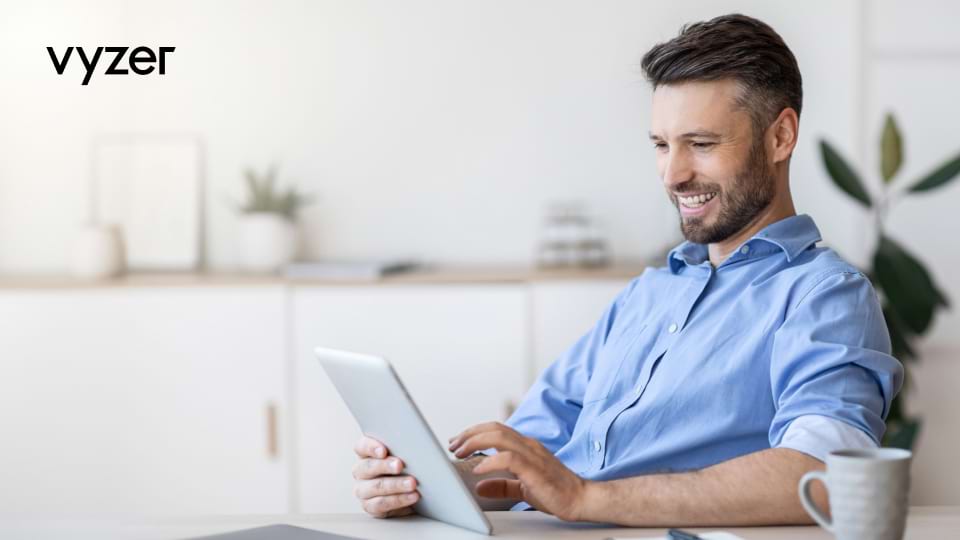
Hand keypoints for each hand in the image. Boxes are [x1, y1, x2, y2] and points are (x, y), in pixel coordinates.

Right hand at [352, 435, 419, 517]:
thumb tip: (414, 444)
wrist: (410, 491)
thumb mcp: (403, 455)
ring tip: (412, 483)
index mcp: (366, 454)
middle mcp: (361, 471)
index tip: (383, 451)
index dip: (371, 447)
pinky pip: (381, 504)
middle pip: (367, 466)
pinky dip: (398, 500)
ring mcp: (363, 489)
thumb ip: (402, 448)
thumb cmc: (405, 468)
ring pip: (376, 487)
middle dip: (385, 466)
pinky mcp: (370, 506)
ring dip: (395, 485)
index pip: (362, 446)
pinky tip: (412, 496)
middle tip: (399, 465)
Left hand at [447, 422, 587, 520]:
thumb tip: (480, 486)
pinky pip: (510, 458)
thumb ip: (502, 485)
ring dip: (475, 442)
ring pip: (499, 437)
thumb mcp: (522, 488)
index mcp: (526, 446)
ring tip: (460, 453)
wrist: (582, 499)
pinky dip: (490, 462)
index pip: (496, 429)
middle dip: (469, 434)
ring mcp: (533, 455)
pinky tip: (478, 469)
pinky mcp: (536, 469)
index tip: (457, 442)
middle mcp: (529, 445)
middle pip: (494, 428)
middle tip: (453, 445)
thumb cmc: (556, 491)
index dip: (474, 432)